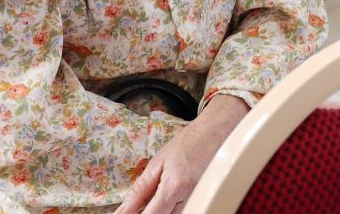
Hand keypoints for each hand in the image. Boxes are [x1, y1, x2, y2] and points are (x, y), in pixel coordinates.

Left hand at [115, 96, 247, 213]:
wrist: (217, 133)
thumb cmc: (189, 143)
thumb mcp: (157, 163)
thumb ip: (139, 191)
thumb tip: (122, 212)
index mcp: (173, 188)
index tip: (126, 213)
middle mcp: (188, 201)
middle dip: (147, 211)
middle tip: (147, 194)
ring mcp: (196, 204)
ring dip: (158, 209)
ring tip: (158, 190)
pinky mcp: (201, 204)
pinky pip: (181, 212)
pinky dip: (169, 208)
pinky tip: (166, 196)